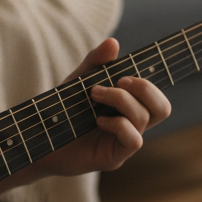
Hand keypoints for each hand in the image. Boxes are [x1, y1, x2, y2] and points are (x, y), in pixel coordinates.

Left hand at [36, 38, 170, 175]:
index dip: (148, 83)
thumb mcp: (78, 81)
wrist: (38, 139)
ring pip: (144, 118)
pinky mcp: (114, 158)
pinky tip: (98, 121)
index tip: (121, 74)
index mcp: (129, 110)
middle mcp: (132, 127)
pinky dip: (118, 124)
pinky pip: (134, 140)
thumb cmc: (61, 111)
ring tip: (95, 95)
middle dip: (144, 87)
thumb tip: (113, 43)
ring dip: (121, 99)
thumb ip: (95, 63)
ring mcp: (124, 144)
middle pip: (162, 108)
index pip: (156, 98)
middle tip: (118, 81)